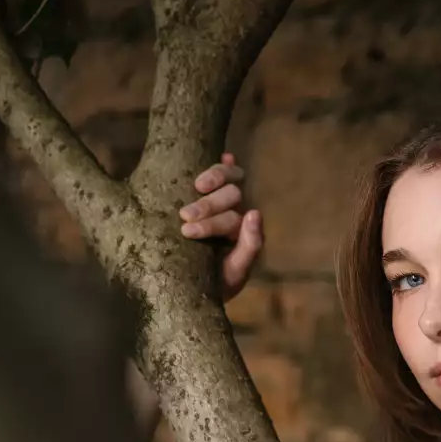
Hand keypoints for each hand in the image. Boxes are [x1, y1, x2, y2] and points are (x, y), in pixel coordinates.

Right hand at [179, 151, 263, 298]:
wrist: (189, 287)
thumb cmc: (215, 284)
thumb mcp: (235, 273)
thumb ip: (250, 247)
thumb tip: (256, 212)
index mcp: (241, 232)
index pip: (233, 218)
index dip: (212, 222)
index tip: (187, 231)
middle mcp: (235, 211)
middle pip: (231, 195)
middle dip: (208, 205)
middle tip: (184, 216)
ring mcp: (221, 198)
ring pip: (227, 176)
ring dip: (213, 177)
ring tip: (195, 186)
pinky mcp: (205, 189)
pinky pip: (223, 169)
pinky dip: (225, 161)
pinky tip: (224, 155)